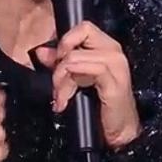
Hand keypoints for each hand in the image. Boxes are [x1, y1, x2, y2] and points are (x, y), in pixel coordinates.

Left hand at [36, 21, 142, 149]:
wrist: (119, 133)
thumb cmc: (100, 107)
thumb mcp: (76, 80)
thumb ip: (61, 63)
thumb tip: (42, 51)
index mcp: (107, 48)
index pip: (82, 28)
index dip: (65, 41)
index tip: (55, 61)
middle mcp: (114, 52)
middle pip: (80, 34)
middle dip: (60, 58)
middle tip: (56, 82)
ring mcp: (116, 66)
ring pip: (75, 56)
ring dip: (61, 79)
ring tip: (59, 98)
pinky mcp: (114, 83)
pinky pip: (88, 70)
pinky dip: (69, 85)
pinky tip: (64, 101)